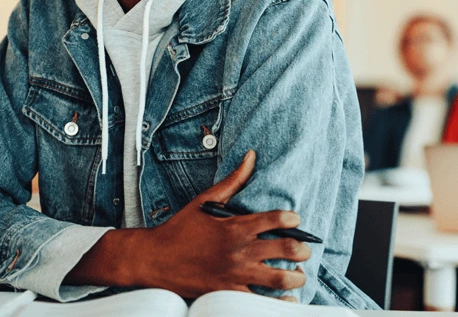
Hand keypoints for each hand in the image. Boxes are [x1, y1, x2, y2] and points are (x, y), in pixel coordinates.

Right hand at [66, 150, 310, 297]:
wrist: (153, 260)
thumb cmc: (179, 229)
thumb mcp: (205, 201)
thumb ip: (233, 180)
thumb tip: (251, 156)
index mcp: (236, 226)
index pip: (278, 219)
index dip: (293, 219)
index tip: (295, 220)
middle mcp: (239, 251)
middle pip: (287, 249)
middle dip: (303, 249)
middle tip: (304, 250)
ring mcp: (235, 274)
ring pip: (280, 278)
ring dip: (296, 276)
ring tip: (299, 274)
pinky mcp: (228, 293)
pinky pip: (261, 301)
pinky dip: (279, 300)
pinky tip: (286, 296)